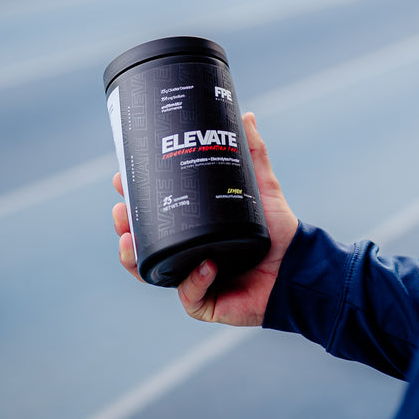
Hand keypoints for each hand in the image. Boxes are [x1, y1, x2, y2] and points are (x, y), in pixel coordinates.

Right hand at [113, 111, 298, 326]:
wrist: (298, 268)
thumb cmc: (277, 231)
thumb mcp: (261, 188)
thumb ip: (254, 154)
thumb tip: (245, 116)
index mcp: (193, 227)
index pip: (153, 212)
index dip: (133, 198)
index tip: (120, 178)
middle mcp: (186, 252)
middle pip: (143, 241)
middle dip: (125, 225)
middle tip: (120, 209)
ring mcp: (191, 278)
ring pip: (152, 271)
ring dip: (134, 256)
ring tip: (128, 239)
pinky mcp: (205, 302)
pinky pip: (190, 294)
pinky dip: (193, 280)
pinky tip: (204, 265)